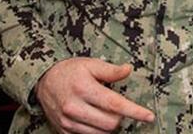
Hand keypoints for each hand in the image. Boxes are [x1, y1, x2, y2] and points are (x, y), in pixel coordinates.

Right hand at [35, 57, 154, 133]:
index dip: (135, 111)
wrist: (43, 81)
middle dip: (119, 117)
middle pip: (111, 123)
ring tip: (103, 112)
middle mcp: (74, 107)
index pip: (115, 104)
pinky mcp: (64, 131)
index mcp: (83, 88)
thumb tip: (128, 70)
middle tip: (115, 107)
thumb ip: (110, 70)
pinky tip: (93, 119)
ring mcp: (68, 121)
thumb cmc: (70, 71)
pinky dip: (96, 131)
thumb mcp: (89, 64)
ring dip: (108, 125)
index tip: (149, 116)